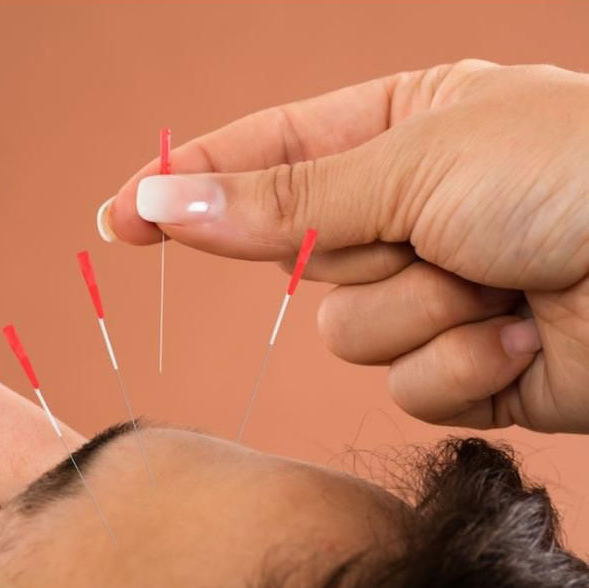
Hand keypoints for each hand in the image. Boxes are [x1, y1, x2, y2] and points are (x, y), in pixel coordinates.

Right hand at [99, 60, 588, 433]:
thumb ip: (279, 197)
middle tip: (427, 229)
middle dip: (354, 253)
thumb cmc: (575, 174)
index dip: (184, 188)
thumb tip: (163, 202)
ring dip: (416, 311)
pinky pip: (407, 384)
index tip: (117, 218)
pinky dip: (460, 363)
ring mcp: (439, 290)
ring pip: (346, 331)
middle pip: (299, 257)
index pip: (261, 159)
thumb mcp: (411, 161)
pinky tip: (524, 333)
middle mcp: (414, 211)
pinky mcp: (471, 364)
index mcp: (402, 131)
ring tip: (497, 280)